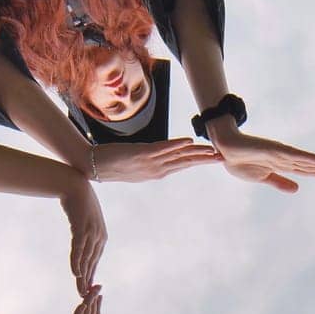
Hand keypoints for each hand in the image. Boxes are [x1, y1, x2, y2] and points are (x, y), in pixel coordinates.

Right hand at [60, 181, 106, 295]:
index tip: (87, 288)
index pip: (95, 260)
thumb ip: (84, 233)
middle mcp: (99, 236)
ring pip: (86, 259)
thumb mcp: (84, 220)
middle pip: (92, 262)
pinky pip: (79, 249)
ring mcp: (91, 232)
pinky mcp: (82, 228)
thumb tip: (81, 241)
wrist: (75, 185)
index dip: (91, 275)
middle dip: (88, 280)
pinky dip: (77, 262)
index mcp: (101, 236)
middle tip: (83, 296)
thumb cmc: (78, 202)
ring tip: (79, 290)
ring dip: (83, 275)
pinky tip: (75, 274)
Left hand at [92, 138, 220, 182]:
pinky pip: (162, 150)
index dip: (199, 161)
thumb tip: (158, 156)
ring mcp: (150, 163)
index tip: (215, 159)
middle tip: (223, 158)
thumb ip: (149, 161)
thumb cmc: (112, 164)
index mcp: (156, 172)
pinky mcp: (141, 154)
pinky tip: (188, 141)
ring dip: (196, 153)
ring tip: (212, 152)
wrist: (92, 166)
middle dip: (204, 160)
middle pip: (185, 163)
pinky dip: (176, 145)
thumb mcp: (134, 165)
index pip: (183, 165)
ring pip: (178, 157)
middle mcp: (156, 169)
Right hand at [208, 124, 314, 192]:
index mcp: (283, 165)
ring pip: (306, 160)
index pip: (308, 170)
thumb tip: (296, 189)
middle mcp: (285, 157)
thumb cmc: (241, 161)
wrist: (224, 148)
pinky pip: (292, 155)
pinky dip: (306, 158)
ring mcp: (280, 153)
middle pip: (312, 164)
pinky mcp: (272, 149)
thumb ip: (280, 181)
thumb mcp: (263, 177)